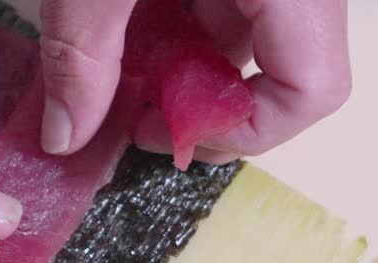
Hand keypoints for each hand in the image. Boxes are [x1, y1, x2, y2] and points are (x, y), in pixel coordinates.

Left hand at [36, 0, 351, 162]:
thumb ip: (82, 54)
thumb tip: (65, 135)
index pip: (312, 88)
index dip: (246, 132)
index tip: (171, 134)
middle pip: (279, 68)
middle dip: (199, 100)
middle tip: (136, 106)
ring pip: (248, 36)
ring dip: (182, 62)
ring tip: (119, 60)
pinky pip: (227, 2)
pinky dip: (177, 22)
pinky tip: (125, 19)